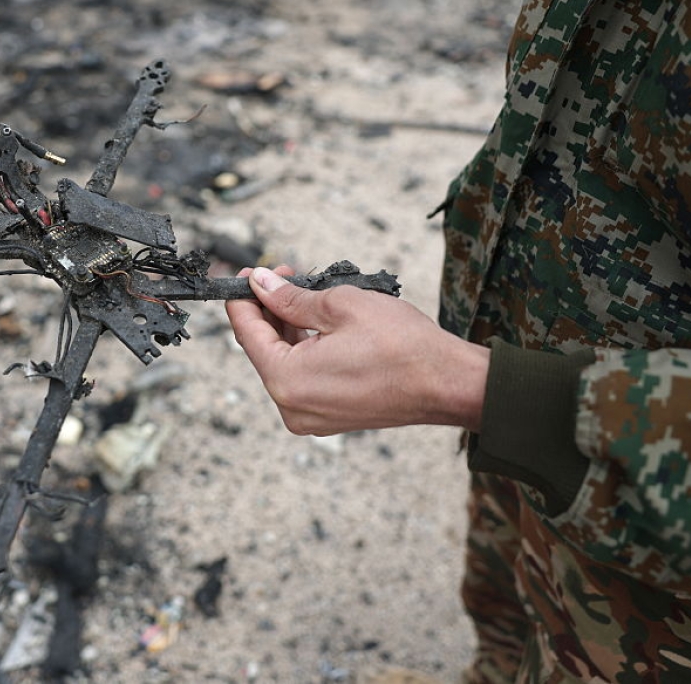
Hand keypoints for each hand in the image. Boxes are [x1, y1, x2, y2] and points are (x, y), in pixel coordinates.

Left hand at [224, 266, 488, 435]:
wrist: (449, 384)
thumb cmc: (402, 346)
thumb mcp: (339, 306)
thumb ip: (290, 298)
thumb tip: (260, 285)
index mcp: (286, 380)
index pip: (246, 331)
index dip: (242, 297)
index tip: (244, 274)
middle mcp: (291, 406)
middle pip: (261, 348)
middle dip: (267, 308)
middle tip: (282, 274)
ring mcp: (309, 416)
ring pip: (281, 361)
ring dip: (286, 326)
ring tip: (303, 292)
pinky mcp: (328, 416)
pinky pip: (301, 377)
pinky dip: (302, 348)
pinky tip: (315, 322)